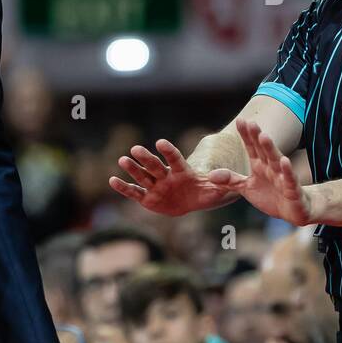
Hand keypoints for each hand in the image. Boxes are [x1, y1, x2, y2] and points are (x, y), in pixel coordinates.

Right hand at [108, 139, 234, 215]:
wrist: (193, 200)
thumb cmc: (207, 191)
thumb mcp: (218, 189)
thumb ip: (222, 185)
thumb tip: (229, 182)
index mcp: (183, 171)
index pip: (175, 159)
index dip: (168, 151)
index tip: (160, 142)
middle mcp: (166, 176)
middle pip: (155, 165)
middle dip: (146, 158)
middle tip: (136, 148)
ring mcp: (156, 186)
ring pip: (143, 176)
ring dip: (133, 169)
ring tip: (123, 159)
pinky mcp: (148, 198)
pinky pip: (135, 192)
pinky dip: (124, 187)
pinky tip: (113, 180)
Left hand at [207, 119, 315, 225]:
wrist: (293, 210)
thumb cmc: (271, 196)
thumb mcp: (247, 188)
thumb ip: (230, 180)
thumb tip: (210, 175)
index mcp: (259, 165)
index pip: (251, 147)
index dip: (246, 135)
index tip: (240, 120)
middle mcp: (271, 167)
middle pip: (263, 150)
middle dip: (257, 136)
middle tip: (251, 122)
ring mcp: (282, 177)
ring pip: (276, 160)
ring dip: (270, 148)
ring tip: (264, 136)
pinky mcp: (292, 189)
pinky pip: (289, 179)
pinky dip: (287, 171)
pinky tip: (284, 161)